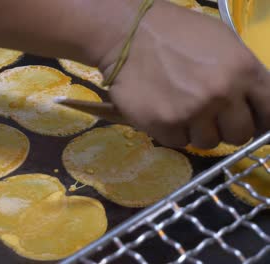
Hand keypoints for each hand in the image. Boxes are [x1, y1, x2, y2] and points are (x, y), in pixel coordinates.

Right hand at [98, 1, 269, 147]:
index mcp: (243, 70)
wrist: (130, 35)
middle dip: (226, 127)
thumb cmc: (177, 34)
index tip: (247, 119)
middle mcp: (221, 95)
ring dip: (197, 130)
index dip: (259, 118)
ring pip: (208, 142)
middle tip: (209, 115)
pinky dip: (172, 131)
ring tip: (181, 109)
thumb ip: (244, 74)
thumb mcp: (223, 42)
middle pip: (240, 135)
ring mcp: (192, 113)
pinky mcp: (164, 125)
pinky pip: (178, 142)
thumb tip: (254, 104)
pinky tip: (163, 110)